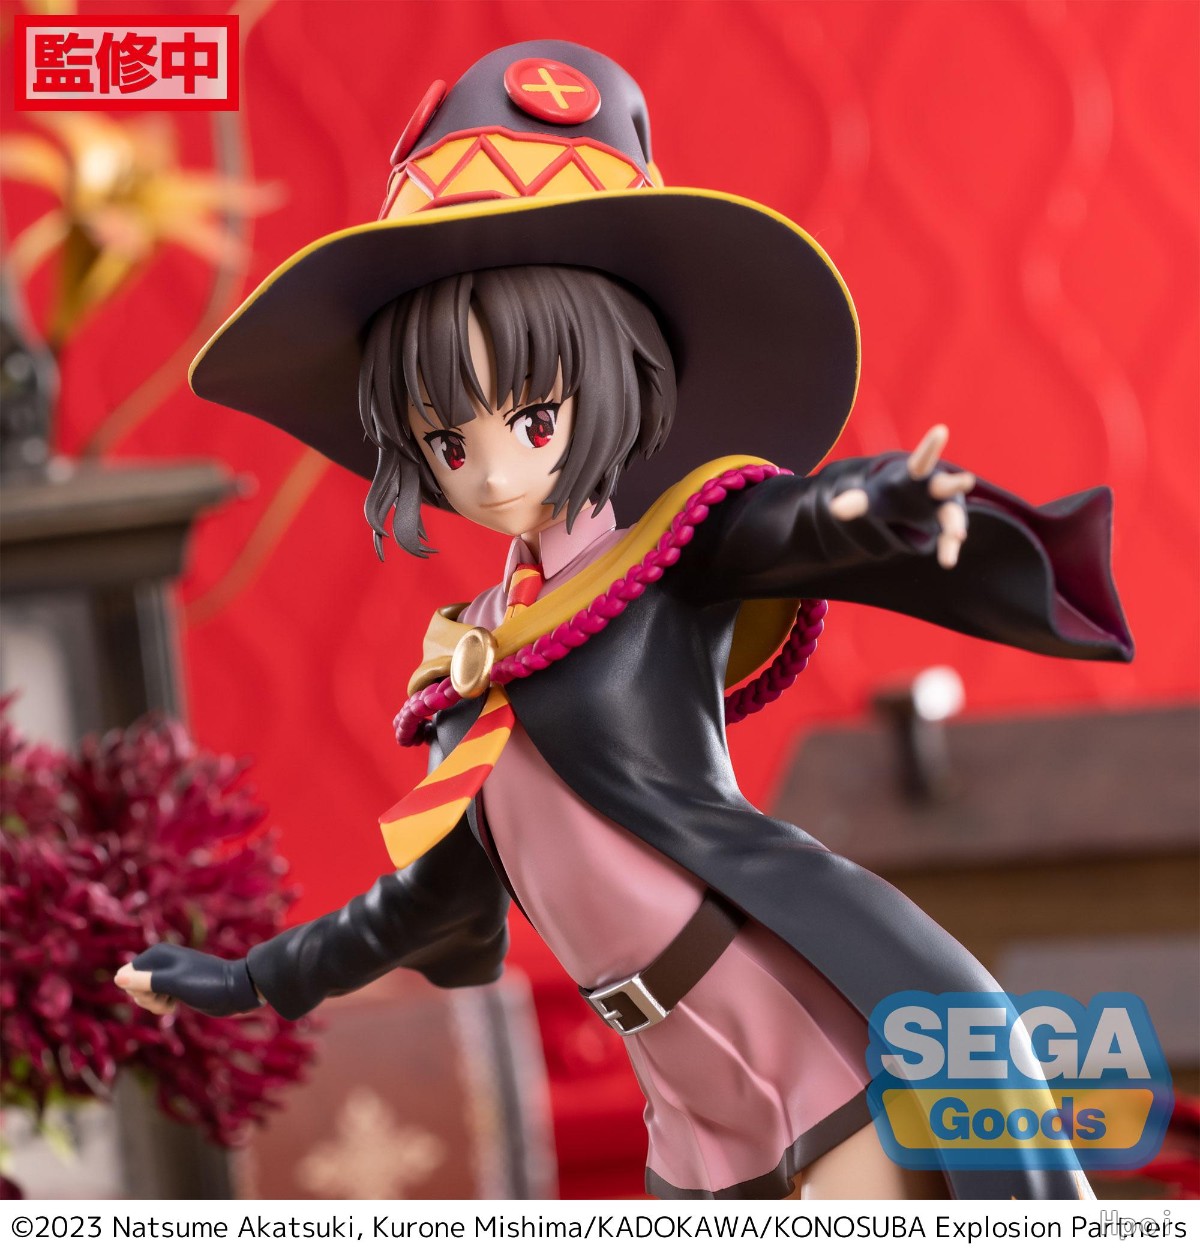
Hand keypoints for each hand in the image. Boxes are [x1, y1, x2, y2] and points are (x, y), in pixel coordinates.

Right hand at [114, 944, 260, 1017]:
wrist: (235, 990)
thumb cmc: (206, 984)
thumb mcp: (174, 984)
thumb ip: (145, 981)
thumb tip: (116, 978)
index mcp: (158, 954)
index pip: (125, 974)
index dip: (136, 989)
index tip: (156, 991)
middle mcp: (161, 961)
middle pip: (132, 985)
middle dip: (145, 998)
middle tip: (166, 998)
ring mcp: (168, 975)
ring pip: (143, 994)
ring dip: (154, 1004)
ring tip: (172, 1003)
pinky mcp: (175, 987)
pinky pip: (155, 999)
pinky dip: (161, 1005)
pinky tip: (175, 1005)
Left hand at [828, 424, 975, 568]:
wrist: (909, 505)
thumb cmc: (891, 495)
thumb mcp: (873, 497)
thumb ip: (856, 502)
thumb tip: (834, 508)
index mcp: (916, 475)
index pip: (922, 460)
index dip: (930, 446)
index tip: (941, 430)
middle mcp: (936, 489)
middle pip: (946, 485)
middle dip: (954, 483)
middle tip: (965, 481)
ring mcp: (945, 508)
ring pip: (953, 515)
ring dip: (955, 526)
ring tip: (957, 536)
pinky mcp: (948, 527)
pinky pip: (949, 539)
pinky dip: (948, 549)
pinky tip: (947, 561)